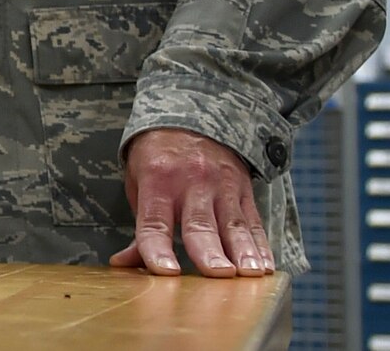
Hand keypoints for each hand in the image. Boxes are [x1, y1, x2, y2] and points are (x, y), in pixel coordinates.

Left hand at [109, 128, 272, 276]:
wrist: (189, 116)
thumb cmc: (157, 158)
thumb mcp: (138, 182)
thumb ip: (141, 227)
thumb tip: (124, 264)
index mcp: (157, 181)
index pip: (154, 222)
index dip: (158, 248)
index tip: (166, 272)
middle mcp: (190, 183)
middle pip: (199, 224)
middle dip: (209, 251)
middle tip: (218, 274)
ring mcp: (221, 186)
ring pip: (233, 225)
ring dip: (243, 252)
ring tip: (249, 274)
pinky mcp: (243, 190)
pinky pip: (253, 221)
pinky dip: (260, 246)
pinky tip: (265, 267)